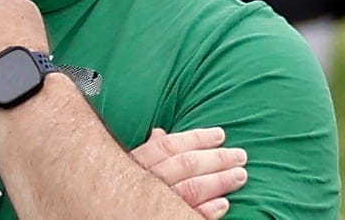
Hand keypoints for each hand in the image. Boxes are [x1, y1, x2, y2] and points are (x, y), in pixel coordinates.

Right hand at [131, 127, 247, 218]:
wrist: (104, 211)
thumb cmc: (120, 186)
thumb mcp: (129, 164)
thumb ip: (147, 150)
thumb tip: (160, 133)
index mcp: (138, 161)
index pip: (170, 146)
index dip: (197, 138)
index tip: (221, 135)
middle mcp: (146, 180)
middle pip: (185, 165)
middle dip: (216, 159)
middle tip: (240, 156)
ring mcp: (155, 202)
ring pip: (191, 189)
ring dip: (219, 181)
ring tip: (240, 176)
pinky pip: (186, 214)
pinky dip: (206, 210)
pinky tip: (224, 204)